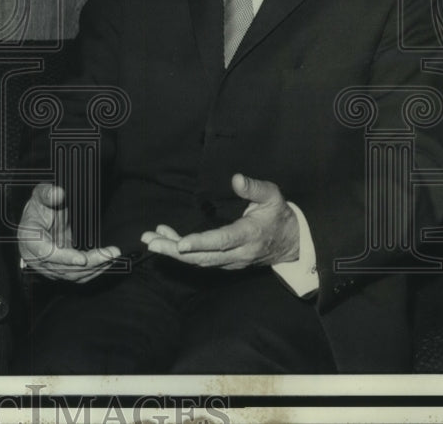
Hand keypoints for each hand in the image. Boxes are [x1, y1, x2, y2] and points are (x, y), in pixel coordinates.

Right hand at [18, 183, 119, 282]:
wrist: (36, 221)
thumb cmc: (37, 208)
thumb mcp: (39, 196)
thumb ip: (47, 193)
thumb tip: (59, 193)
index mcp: (28, 240)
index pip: (46, 253)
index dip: (64, 258)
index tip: (82, 259)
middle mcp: (36, 258)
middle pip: (64, 268)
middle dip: (90, 263)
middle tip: (110, 254)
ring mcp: (48, 267)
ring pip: (72, 275)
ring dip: (94, 268)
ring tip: (112, 256)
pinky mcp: (60, 271)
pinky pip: (77, 276)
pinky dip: (92, 271)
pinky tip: (106, 262)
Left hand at [140, 173, 299, 268]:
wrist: (291, 243)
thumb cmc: (278, 215)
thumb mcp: (273, 196)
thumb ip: (254, 188)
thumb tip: (236, 178)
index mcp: (249, 235)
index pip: (222, 241)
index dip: (201, 243)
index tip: (180, 243)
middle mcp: (239, 253)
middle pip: (204, 256)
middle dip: (175, 250)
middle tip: (151, 241)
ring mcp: (231, 261)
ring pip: (199, 261)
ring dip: (173, 251)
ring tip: (151, 239)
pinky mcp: (226, 262)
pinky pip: (201, 260)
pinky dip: (182, 252)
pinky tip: (166, 238)